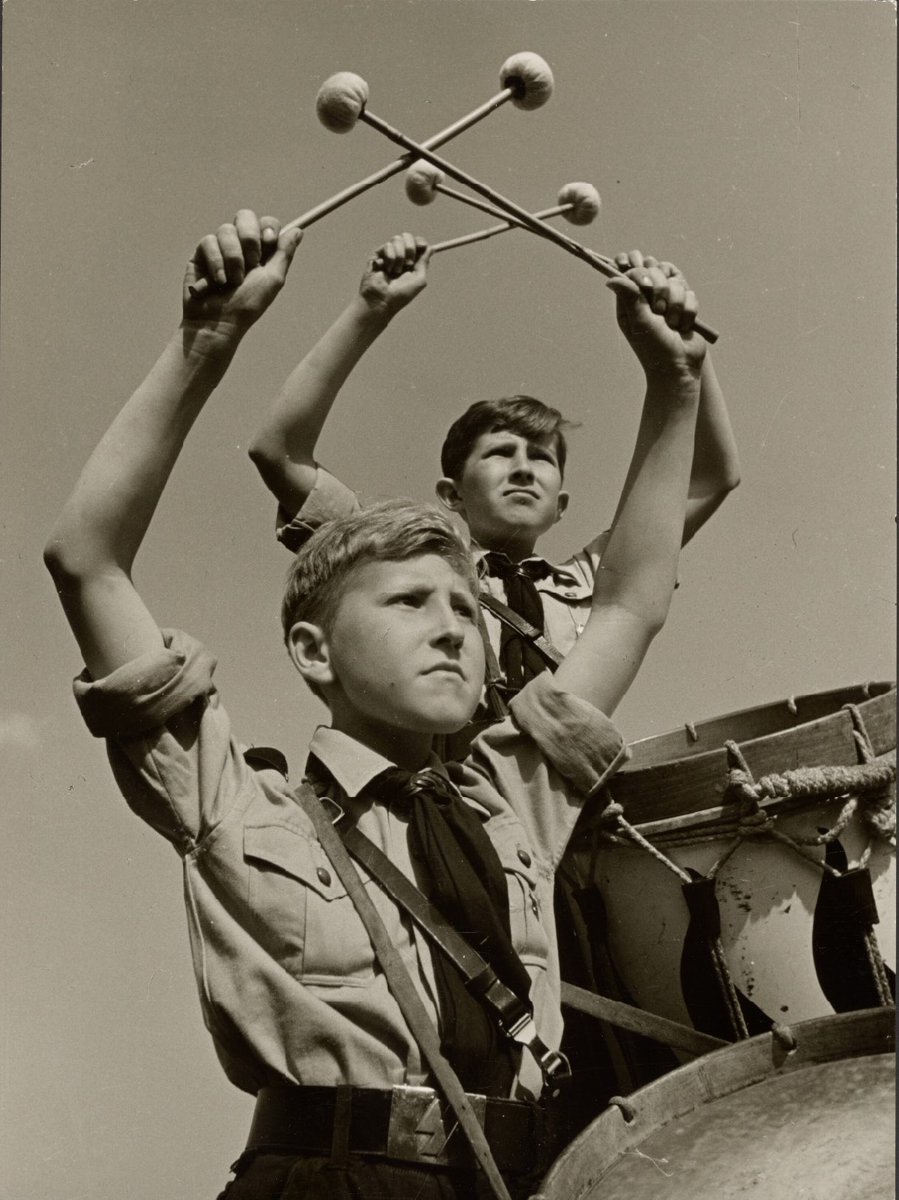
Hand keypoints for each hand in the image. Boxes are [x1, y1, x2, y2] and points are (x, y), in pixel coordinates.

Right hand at [182, 210, 302, 334]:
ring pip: (226, 230)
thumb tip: (298, 230)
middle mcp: (240, 246)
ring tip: (231, 282)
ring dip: (233, 259)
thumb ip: (284, 254)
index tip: (269, 241)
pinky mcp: (201, 253)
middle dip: (249, 238)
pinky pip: (209, 241)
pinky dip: (216, 263)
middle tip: (251, 263)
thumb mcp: (272, 280)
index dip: (268, 227)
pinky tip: (217, 281)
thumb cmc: (247, 306)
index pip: (266, 223)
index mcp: (261, 251)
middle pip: (245, 216)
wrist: (218, 322)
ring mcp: (220, 247)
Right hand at [359, 233, 430, 316]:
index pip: (417, 243)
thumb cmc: (401, 294)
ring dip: (399, 256)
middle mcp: (400, 256)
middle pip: (407, 237)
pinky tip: (386, 270)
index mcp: (411, 262)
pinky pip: (387, 246)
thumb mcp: (419, 279)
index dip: (420, 242)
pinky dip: (390, 259)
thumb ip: (424, 262)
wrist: (383, 300)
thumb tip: (430, 248)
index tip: (423, 245)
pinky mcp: (377, 255)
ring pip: (397, 239)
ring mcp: (388, 255)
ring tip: (395, 271)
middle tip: (409, 262)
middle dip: (410, 248)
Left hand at [607, 250, 705, 377]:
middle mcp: (648, 297)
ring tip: (672, 324)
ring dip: (676, 305)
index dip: (637, 269)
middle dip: (661, 291)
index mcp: (631, 301)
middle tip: (659, 312)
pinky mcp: (685, 305)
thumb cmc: (654, 347)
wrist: (680, 366)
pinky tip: (683, 326)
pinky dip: (688, 312)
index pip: (632, 271)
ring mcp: (668, 300)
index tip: (643, 279)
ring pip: (676, 282)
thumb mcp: (639, 321)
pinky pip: (690, 294)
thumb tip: (611, 278)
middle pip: (656, 270)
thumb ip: (629, 296)